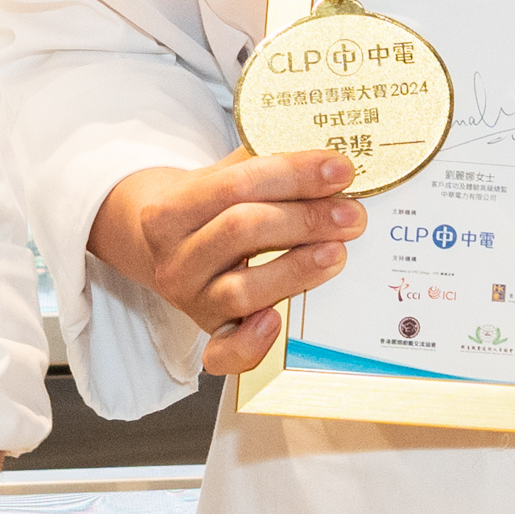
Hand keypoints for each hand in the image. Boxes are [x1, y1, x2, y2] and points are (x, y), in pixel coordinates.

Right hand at [87, 150, 363, 374]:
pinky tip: (278, 321)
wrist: (162, 246)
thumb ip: (264, 163)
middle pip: (242, 232)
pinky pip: (225, 353)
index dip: (294, 174)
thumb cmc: (206, 208)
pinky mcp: (210, 333)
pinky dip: (251, 343)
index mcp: (169, 211)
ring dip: (297, 268)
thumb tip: (327, 160)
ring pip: (243, 289)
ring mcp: (191, 301)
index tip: (340, 170)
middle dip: (305, 218)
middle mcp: (174, 260)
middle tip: (352, 214)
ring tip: (338, 252)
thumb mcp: (220, 176)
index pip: (237, 185)